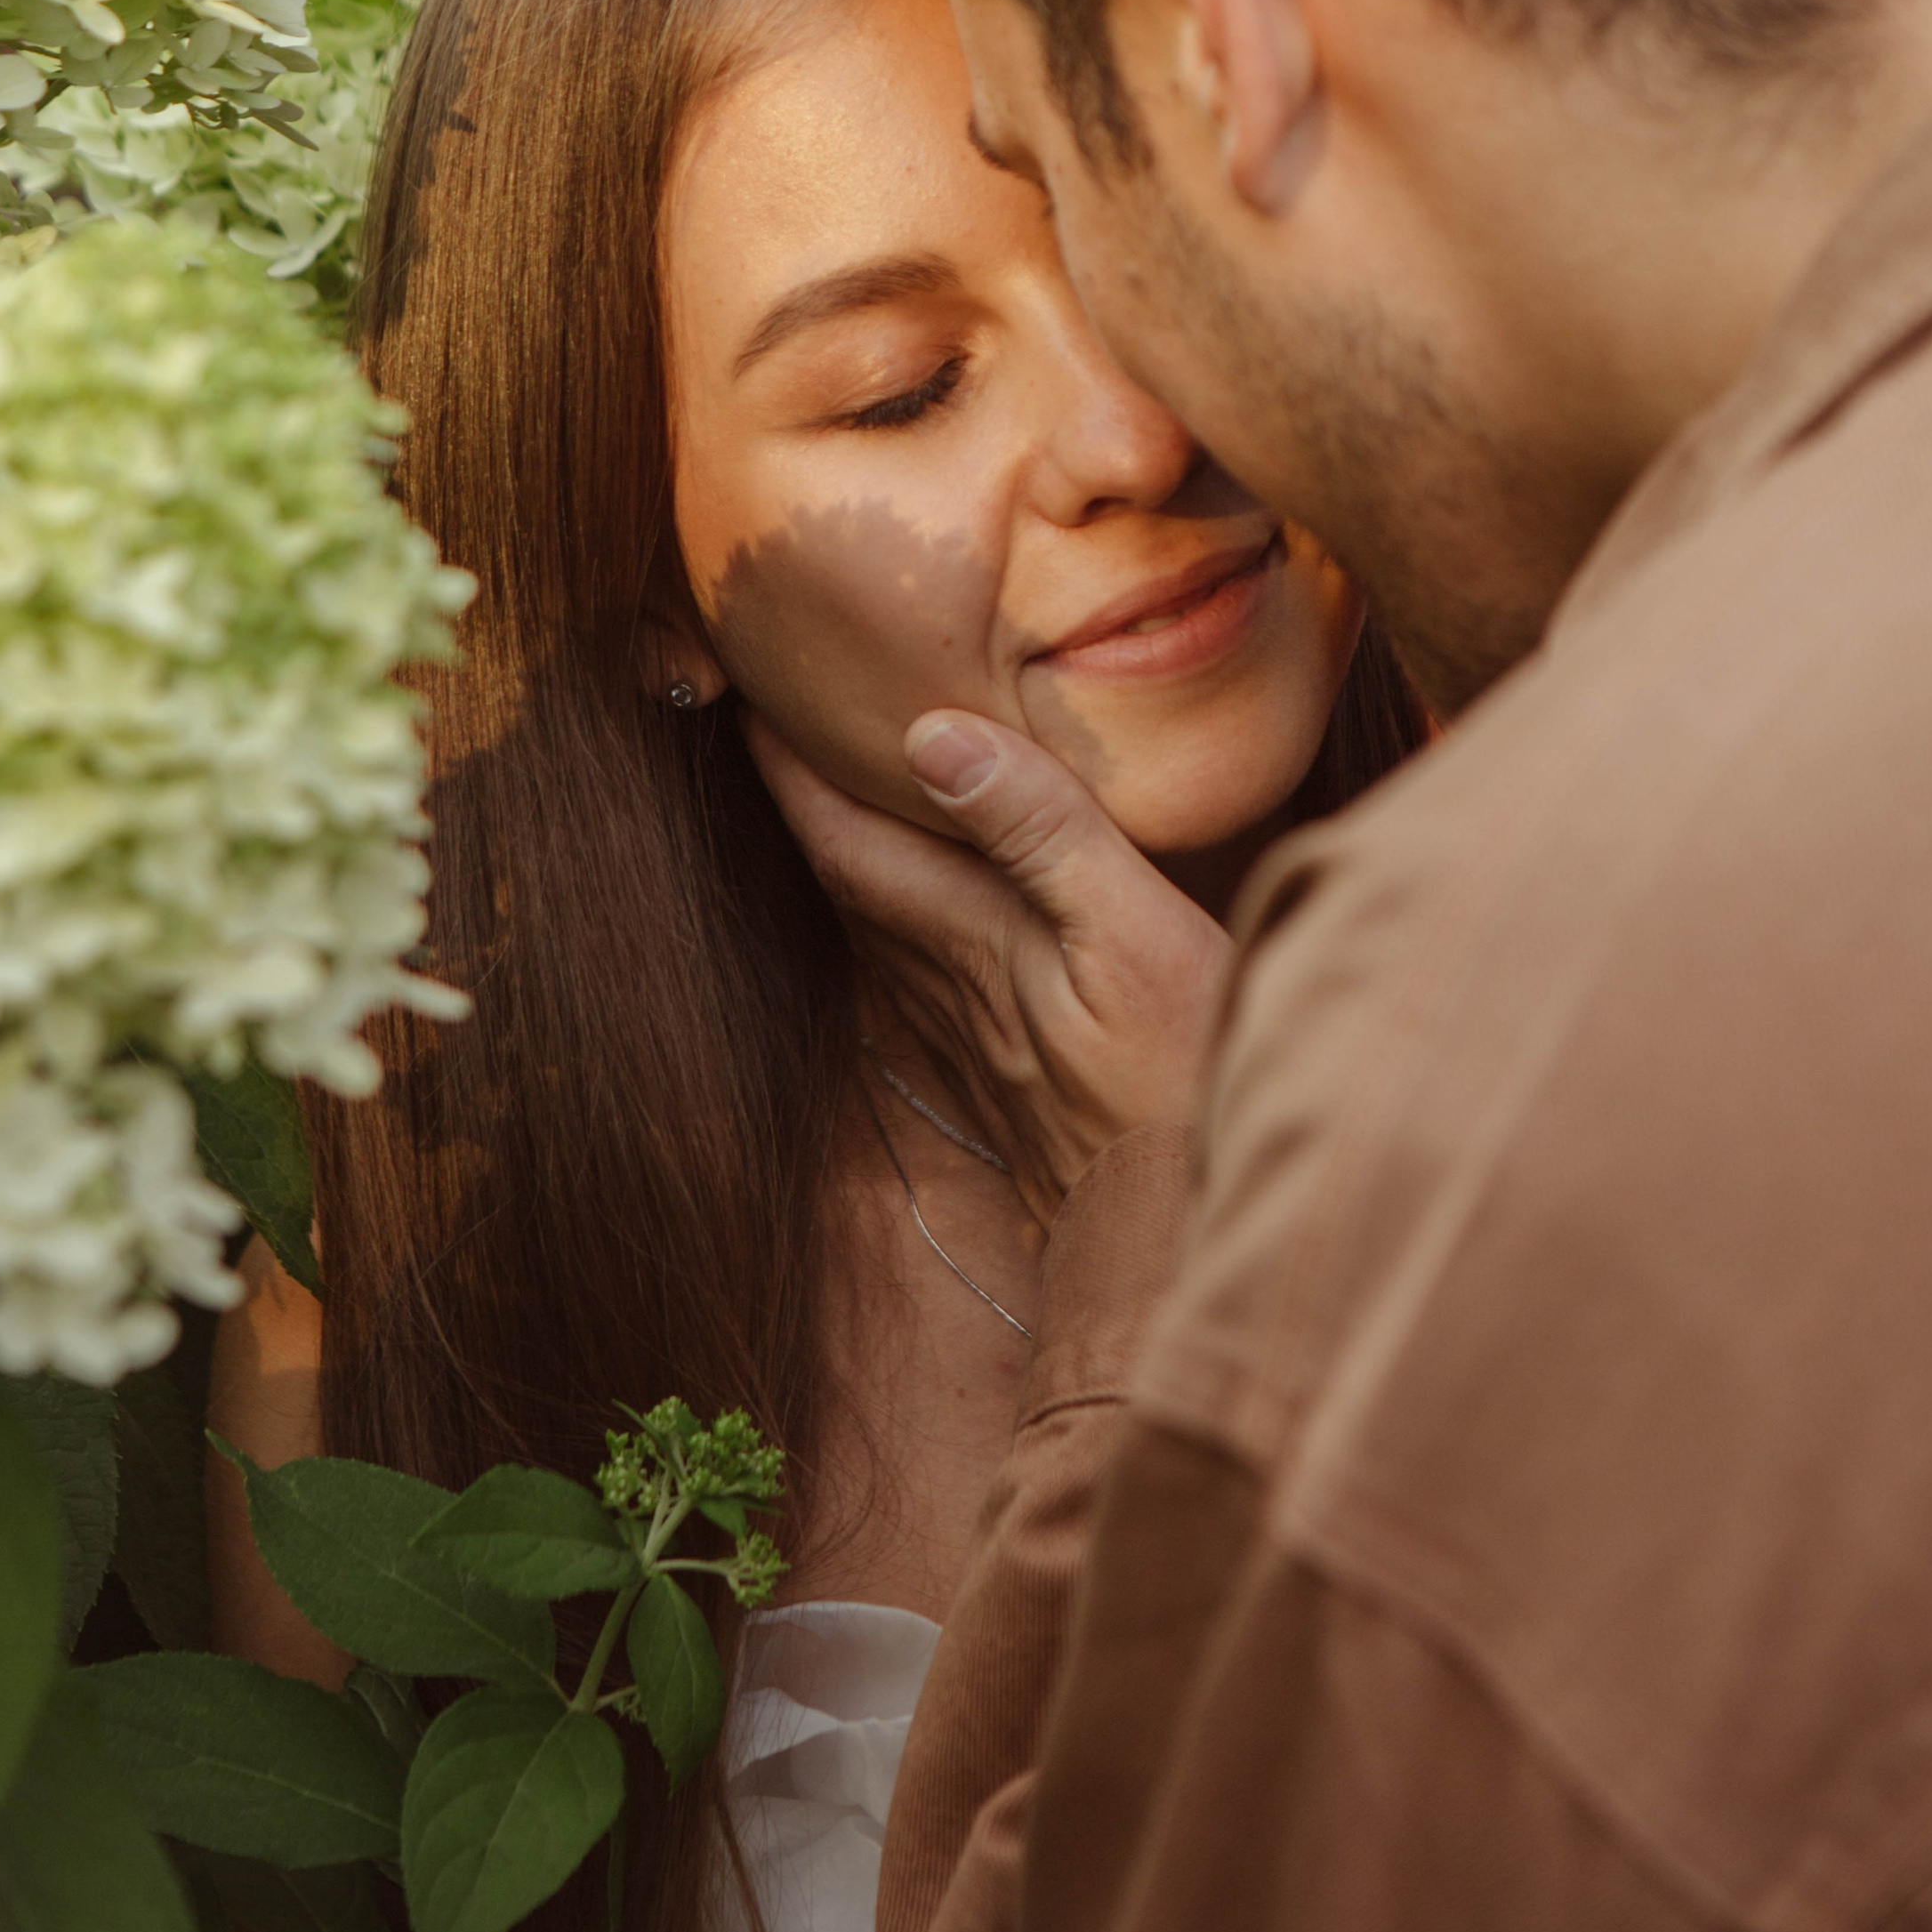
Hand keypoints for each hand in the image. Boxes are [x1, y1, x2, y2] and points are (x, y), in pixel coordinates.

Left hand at [746, 708, 1232, 1224]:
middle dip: (807, 794)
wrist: (1181, 1244)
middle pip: (849, 875)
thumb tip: (930, 734)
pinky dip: (902, 910)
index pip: (849, 836)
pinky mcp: (1007, 1070)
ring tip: (839, 785)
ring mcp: (975, 1036)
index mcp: (971, 940)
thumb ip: (1042, 834)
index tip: (750, 687)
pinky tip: (923, 903)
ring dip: (850, 850)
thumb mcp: (1136, 937)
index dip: (793, 764)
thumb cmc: (1178, 1089)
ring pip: (881, 923)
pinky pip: (923, 967)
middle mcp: (951, 987)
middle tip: (778, 715)